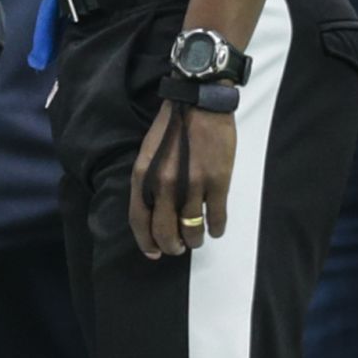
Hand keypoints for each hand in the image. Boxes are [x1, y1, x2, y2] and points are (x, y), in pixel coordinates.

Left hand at [131, 101, 235, 257]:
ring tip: (196, 240)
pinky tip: (215, 229)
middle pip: (165, 231)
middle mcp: (164, 184)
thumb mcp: (147, 153)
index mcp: (143, 175)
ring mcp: (192, 184)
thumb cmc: (171, 128)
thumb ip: (148, 182)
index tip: (153, 253)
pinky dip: (216, 228)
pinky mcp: (218, 182)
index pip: (139, 219)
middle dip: (171, 246)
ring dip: (194, 240)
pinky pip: (217, 217)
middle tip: (177, 249)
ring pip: (192, 228)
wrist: (199, 104)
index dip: (145, 241)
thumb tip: (154, 211)